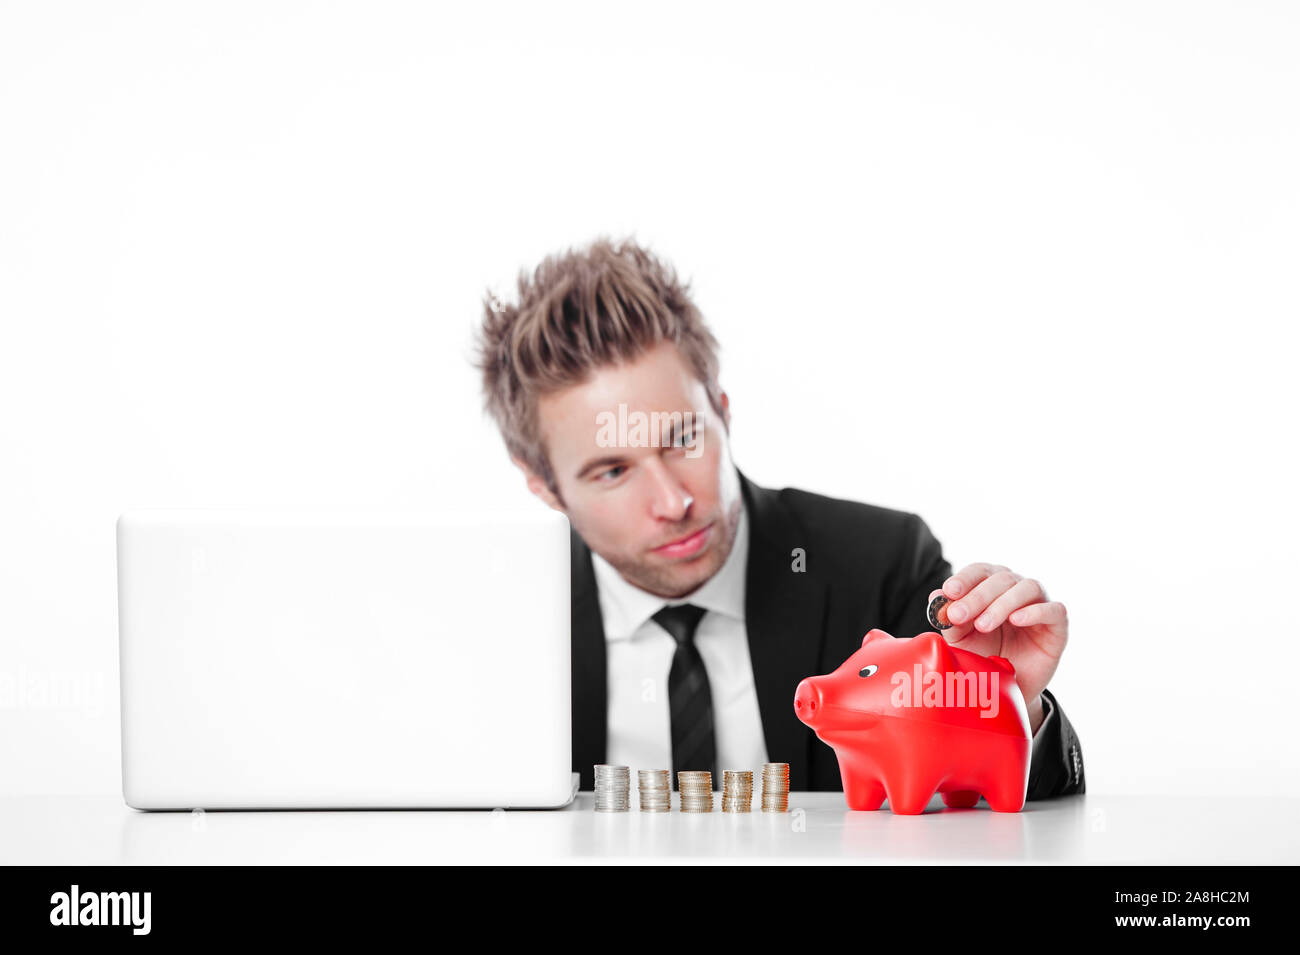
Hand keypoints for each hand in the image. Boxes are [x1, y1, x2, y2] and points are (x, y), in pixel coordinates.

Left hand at [927, 563, 1067, 732]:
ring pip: (1027, 588)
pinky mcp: (1058, 626)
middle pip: (1000, 579)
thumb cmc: (983, 656)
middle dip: (976, 596)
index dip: (964, 579)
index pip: (980, 571)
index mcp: (992, 586)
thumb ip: (950, 619)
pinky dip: (1035, 611)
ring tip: (983, 625)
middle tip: (958, 615)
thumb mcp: (960, 640)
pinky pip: (1054, 610)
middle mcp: (1016, 590)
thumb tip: (936, 597)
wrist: (1007, 690)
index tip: (949, 592)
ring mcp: (1039, 605)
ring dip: (1002, 603)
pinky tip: (1017, 620)